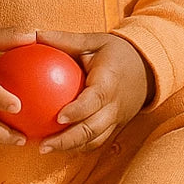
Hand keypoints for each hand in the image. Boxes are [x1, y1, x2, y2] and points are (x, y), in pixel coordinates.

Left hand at [33, 31, 153, 154]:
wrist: (148, 67)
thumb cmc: (117, 52)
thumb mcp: (94, 41)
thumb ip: (65, 40)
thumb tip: (35, 34)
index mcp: (110, 82)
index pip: (94, 100)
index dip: (78, 111)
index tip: (58, 117)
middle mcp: (115, 104)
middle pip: (93, 128)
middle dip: (68, 140)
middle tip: (43, 146)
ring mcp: (117, 118)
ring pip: (95, 139)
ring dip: (71, 147)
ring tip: (46, 149)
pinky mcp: (116, 126)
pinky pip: (98, 140)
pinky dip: (79, 145)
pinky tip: (58, 146)